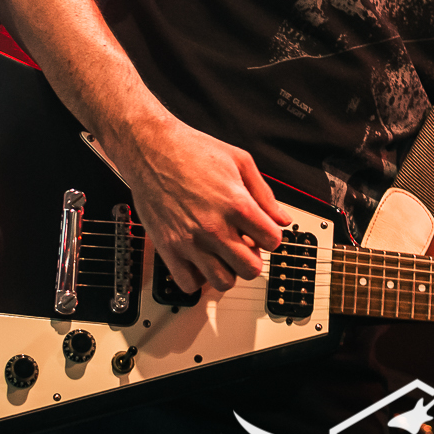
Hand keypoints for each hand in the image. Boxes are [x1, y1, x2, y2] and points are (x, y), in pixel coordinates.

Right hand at [118, 119, 284, 295]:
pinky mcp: (167, 248)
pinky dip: (198, 278)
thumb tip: (282, 219)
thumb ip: (265, 194)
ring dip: (228, 270)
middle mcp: (213, 227)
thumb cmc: (192, 150)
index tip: (261, 232)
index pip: (272, 241)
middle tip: (244, 245)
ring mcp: (189, 241)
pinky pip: (189, 284)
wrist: (151, 149)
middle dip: (253, 258)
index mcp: (236, 204)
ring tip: (222, 253)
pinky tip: (199, 260)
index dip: (271, 237)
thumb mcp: (240, 161)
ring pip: (223, 282)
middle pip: (251, 269)